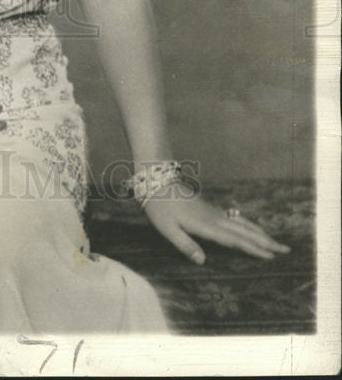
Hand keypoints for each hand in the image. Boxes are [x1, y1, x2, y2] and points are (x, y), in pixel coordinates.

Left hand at [143, 193, 290, 264]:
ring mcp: (213, 212)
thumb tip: (203, 262)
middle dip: (265, 241)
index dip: (253, 249)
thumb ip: (185, 245)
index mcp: (206, 226)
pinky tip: (250, 228)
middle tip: (285, 249)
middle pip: (244, 231)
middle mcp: (214, 218)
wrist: (157, 180)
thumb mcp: (167, 229)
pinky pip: (234, 219)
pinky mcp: (209, 208)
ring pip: (241, 223)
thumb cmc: (159, 206)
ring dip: (258, 232)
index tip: (271, 256)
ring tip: (273, 240)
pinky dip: (247, 225)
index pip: (234, 240)